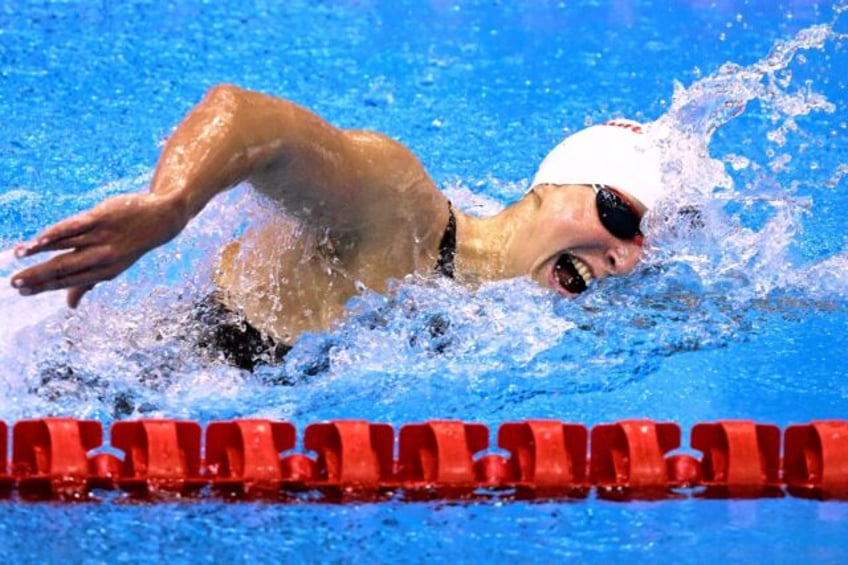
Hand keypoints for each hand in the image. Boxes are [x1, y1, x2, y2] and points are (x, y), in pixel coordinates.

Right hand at [11, 192, 185, 307]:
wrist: (160, 220)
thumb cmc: (129, 246)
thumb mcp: (113, 267)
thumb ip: (87, 284)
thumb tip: (70, 306)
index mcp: (104, 272)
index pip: (68, 282)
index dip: (44, 287)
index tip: (22, 292)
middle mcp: (103, 257)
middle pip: (64, 268)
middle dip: (38, 276)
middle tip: (14, 283)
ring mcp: (102, 237)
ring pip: (66, 245)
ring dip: (39, 251)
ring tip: (18, 254)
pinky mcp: (101, 218)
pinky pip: (74, 226)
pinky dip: (56, 233)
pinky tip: (39, 239)